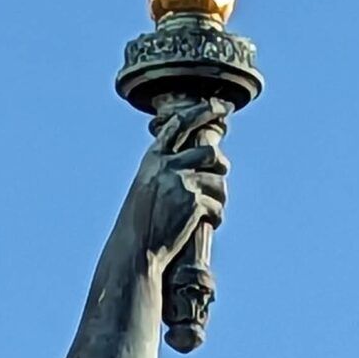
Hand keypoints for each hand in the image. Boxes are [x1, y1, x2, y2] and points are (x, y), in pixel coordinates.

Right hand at [134, 104, 229, 267]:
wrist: (136, 251)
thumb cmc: (141, 224)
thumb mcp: (147, 187)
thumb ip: (168, 168)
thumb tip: (205, 158)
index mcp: (154, 158)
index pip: (181, 122)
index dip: (204, 110)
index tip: (222, 106)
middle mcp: (167, 165)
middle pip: (210, 151)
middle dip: (220, 164)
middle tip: (222, 170)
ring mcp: (180, 182)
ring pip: (219, 180)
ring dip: (219, 196)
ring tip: (210, 209)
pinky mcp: (193, 203)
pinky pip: (218, 204)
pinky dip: (217, 216)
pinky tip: (209, 223)